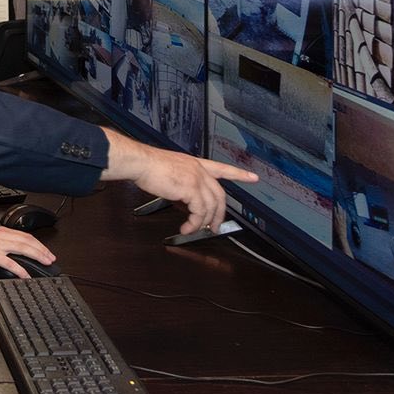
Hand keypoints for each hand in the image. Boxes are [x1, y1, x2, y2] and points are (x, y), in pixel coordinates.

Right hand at [0, 227, 55, 276]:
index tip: (48, 253)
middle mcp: (0, 236)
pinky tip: (26, 275)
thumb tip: (20, 257)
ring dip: (36, 256)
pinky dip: (20, 269)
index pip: (26, 236)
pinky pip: (9, 262)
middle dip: (42, 250)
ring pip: (21, 248)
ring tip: (44, 264)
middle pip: (27, 241)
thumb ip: (4, 246)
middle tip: (51, 259)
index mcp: (1, 232)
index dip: (40, 245)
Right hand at [102, 129, 257, 234]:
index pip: (222, 168)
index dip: (239, 174)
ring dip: (204, 222)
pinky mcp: (191, 189)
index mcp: (195, 164)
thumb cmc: (148, 165)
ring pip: (211, 206)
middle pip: (219, 195)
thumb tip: (182, 196)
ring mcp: (197, 179)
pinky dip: (194, 223)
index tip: (253, 177)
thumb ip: (181, 181)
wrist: (140, 162)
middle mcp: (199, 170)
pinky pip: (199, 212)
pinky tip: (186, 228)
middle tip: (216, 227)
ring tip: (195, 231)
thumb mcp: (171, 169)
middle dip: (220, 214)